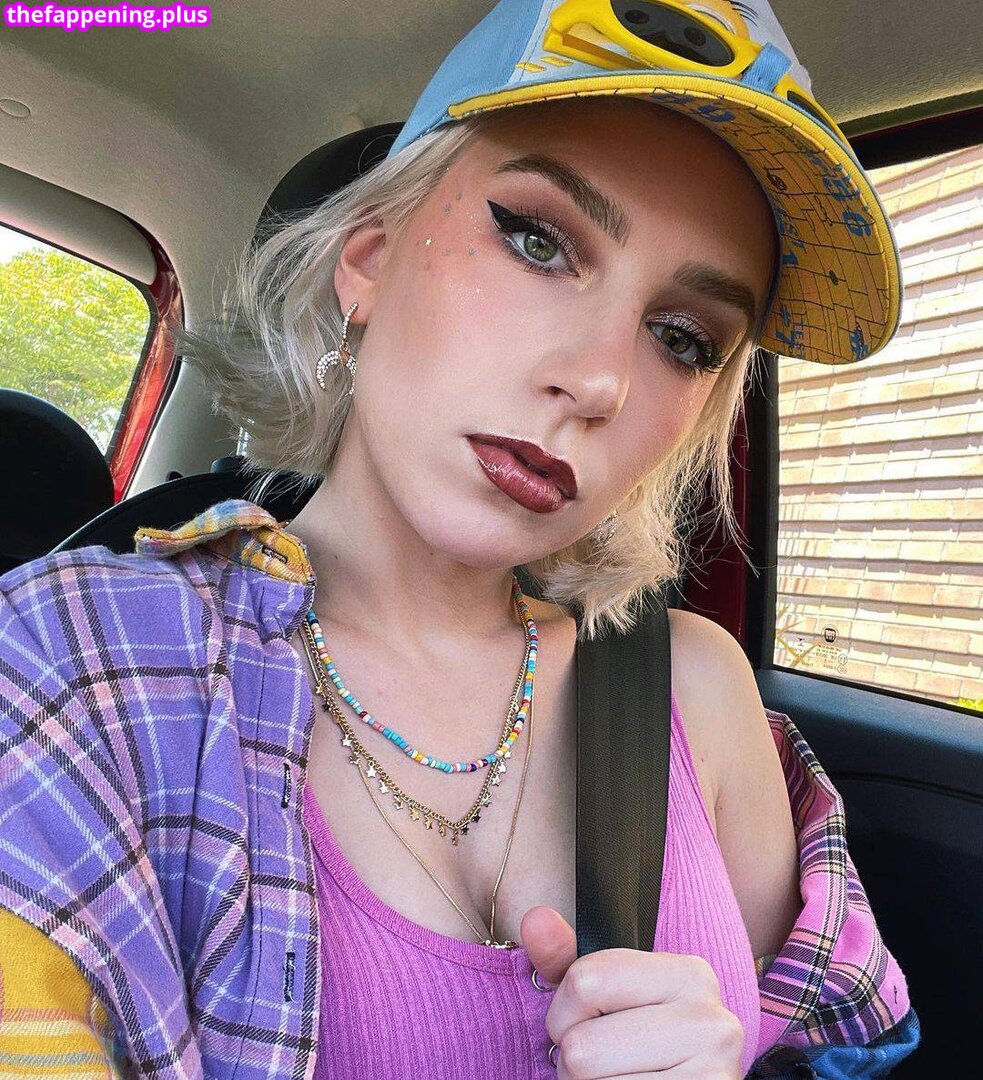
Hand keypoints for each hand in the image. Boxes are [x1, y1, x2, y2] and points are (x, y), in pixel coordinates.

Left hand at [521, 906, 744, 1078]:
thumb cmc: (639, 1043)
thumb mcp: (608, 994)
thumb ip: (566, 959)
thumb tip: (535, 919)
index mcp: (689, 973)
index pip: (585, 982)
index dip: (563, 1013)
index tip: (584, 1022)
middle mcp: (710, 1020)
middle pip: (582, 1047)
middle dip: (574, 1061)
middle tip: (602, 1062)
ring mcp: (712, 1072)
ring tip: (619, 1078)